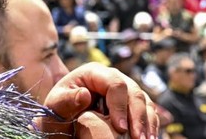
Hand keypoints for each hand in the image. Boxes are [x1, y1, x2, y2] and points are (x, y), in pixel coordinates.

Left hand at [37, 63, 158, 138]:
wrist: (64, 118)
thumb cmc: (58, 110)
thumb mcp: (56, 106)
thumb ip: (66, 100)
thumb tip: (85, 94)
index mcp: (94, 72)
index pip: (115, 83)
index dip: (120, 105)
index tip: (120, 128)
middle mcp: (112, 77)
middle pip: (134, 91)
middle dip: (138, 116)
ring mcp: (124, 89)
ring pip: (144, 100)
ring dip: (147, 122)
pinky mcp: (131, 103)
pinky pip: (147, 111)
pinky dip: (150, 124)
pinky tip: (149, 138)